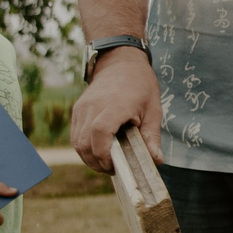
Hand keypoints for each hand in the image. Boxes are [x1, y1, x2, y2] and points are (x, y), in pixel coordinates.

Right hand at [71, 49, 158, 173]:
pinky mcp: (77, 109)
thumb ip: (152, 136)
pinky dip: (84, 147)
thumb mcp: (153, 110)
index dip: (104, 154)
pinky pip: (75, 135)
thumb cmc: (140, 85)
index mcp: (114, 106)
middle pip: (84, 143)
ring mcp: (82, 108)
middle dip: (97, 162)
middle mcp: (93, 107)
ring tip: (106, 163)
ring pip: (77, 142)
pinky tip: (99, 151)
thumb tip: (156, 160)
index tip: (116, 166)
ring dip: (89, 157)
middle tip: (113, 169)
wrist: (121, 62)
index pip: (99, 133)